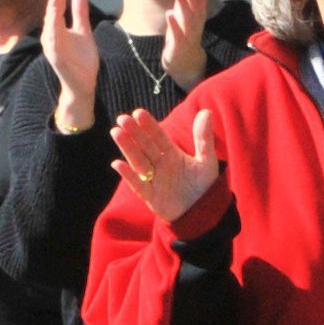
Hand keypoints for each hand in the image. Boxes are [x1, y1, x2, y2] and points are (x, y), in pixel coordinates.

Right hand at [44, 0, 103, 132]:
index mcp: (55, 28)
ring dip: (53, 5)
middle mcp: (50, 35)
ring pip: (50, 21)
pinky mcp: (55, 56)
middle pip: (52, 9)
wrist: (83, 84)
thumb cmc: (81, 59)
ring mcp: (51, 45)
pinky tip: (55, 15)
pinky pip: (52, 39)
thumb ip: (79, 11)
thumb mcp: (83, 30)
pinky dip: (53, 27)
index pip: (57, 4)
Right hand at [112, 103, 221, 226]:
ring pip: (138, 161)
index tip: (138, 113)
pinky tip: (117, 163)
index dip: (148, 125)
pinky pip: (138, 185)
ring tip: (116, 133)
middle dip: (133, 133)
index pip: (158, 137)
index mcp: (171, 154)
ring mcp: (154, 180)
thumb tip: (206, 111)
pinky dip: (128, 175)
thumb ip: (204, 138)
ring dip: (127, 148)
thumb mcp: (207, 161)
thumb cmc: (204, 186)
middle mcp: (159, 164)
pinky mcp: (151, 197)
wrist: (203, 213)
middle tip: (122, 119)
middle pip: (144, 146)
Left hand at [158, 0, 213, 92]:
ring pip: (188, 17)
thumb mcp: (182, 6)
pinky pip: (178, 34)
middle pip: (195, 2)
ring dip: (183, 4)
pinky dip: (174, 24)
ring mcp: (189, 33)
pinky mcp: (180, 44)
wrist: (185, 60)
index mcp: (198, 11)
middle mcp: (197, 21)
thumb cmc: (183, 29)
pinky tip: (168, 14)